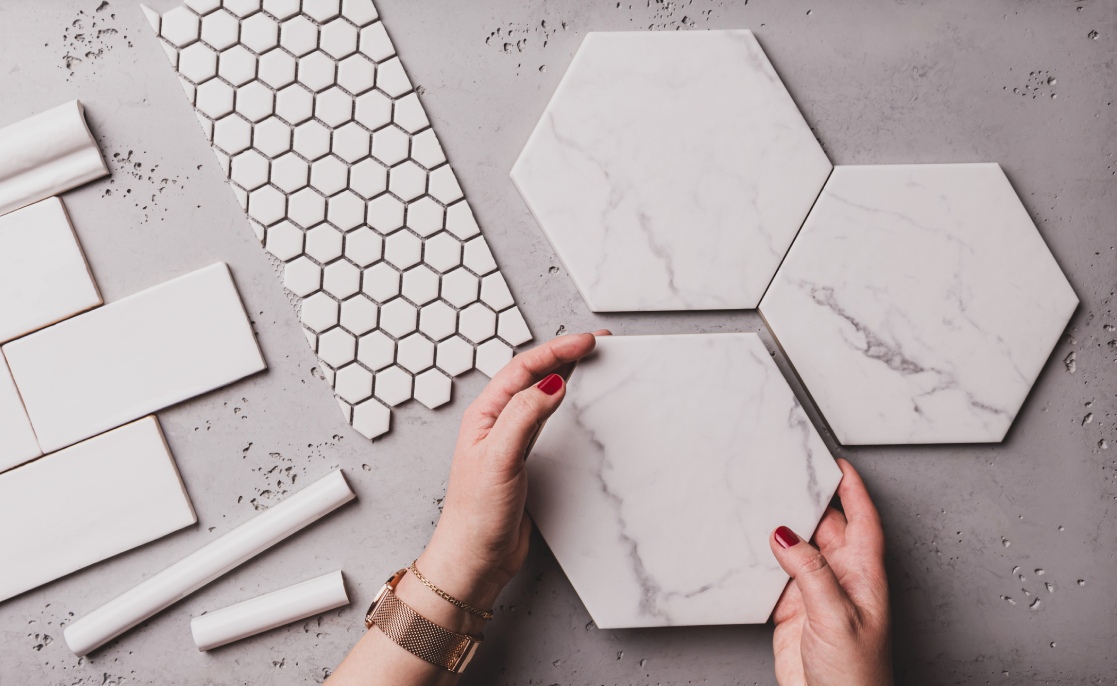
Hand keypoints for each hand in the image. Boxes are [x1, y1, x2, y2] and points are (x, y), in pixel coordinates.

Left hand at [416, 332, 602, 611]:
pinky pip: (547, 420)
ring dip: (565, 374)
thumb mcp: (500, 459)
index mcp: (485, 415)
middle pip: (532, 374)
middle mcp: (496, 423)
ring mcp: (510, 440)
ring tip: (590, 361)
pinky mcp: (524, 459)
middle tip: (596, 343)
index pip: (523, 368)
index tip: (588, 342)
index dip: (557, 350)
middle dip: (563, 354)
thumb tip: (552, 384)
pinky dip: (565, 404)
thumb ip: (524, 417)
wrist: (475, 558)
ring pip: (541, 394)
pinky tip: (575, 403)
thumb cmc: (476, 515)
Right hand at [769, 459, 892, 685]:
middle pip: (826, 528)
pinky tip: (750, 548)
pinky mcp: (793, 611)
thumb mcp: (836, 616)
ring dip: (783, 529)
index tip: (837, 463)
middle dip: (809, 502)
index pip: (862, 520)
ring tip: (763, 502)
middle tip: (786, 474)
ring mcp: (817, 595)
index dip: (852, 490)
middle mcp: (842, 580)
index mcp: (864, 576)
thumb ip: (810, 571)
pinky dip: (763, 559)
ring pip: (798, 549)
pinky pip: (777, 575)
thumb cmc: (857, 677)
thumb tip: (785, 533)